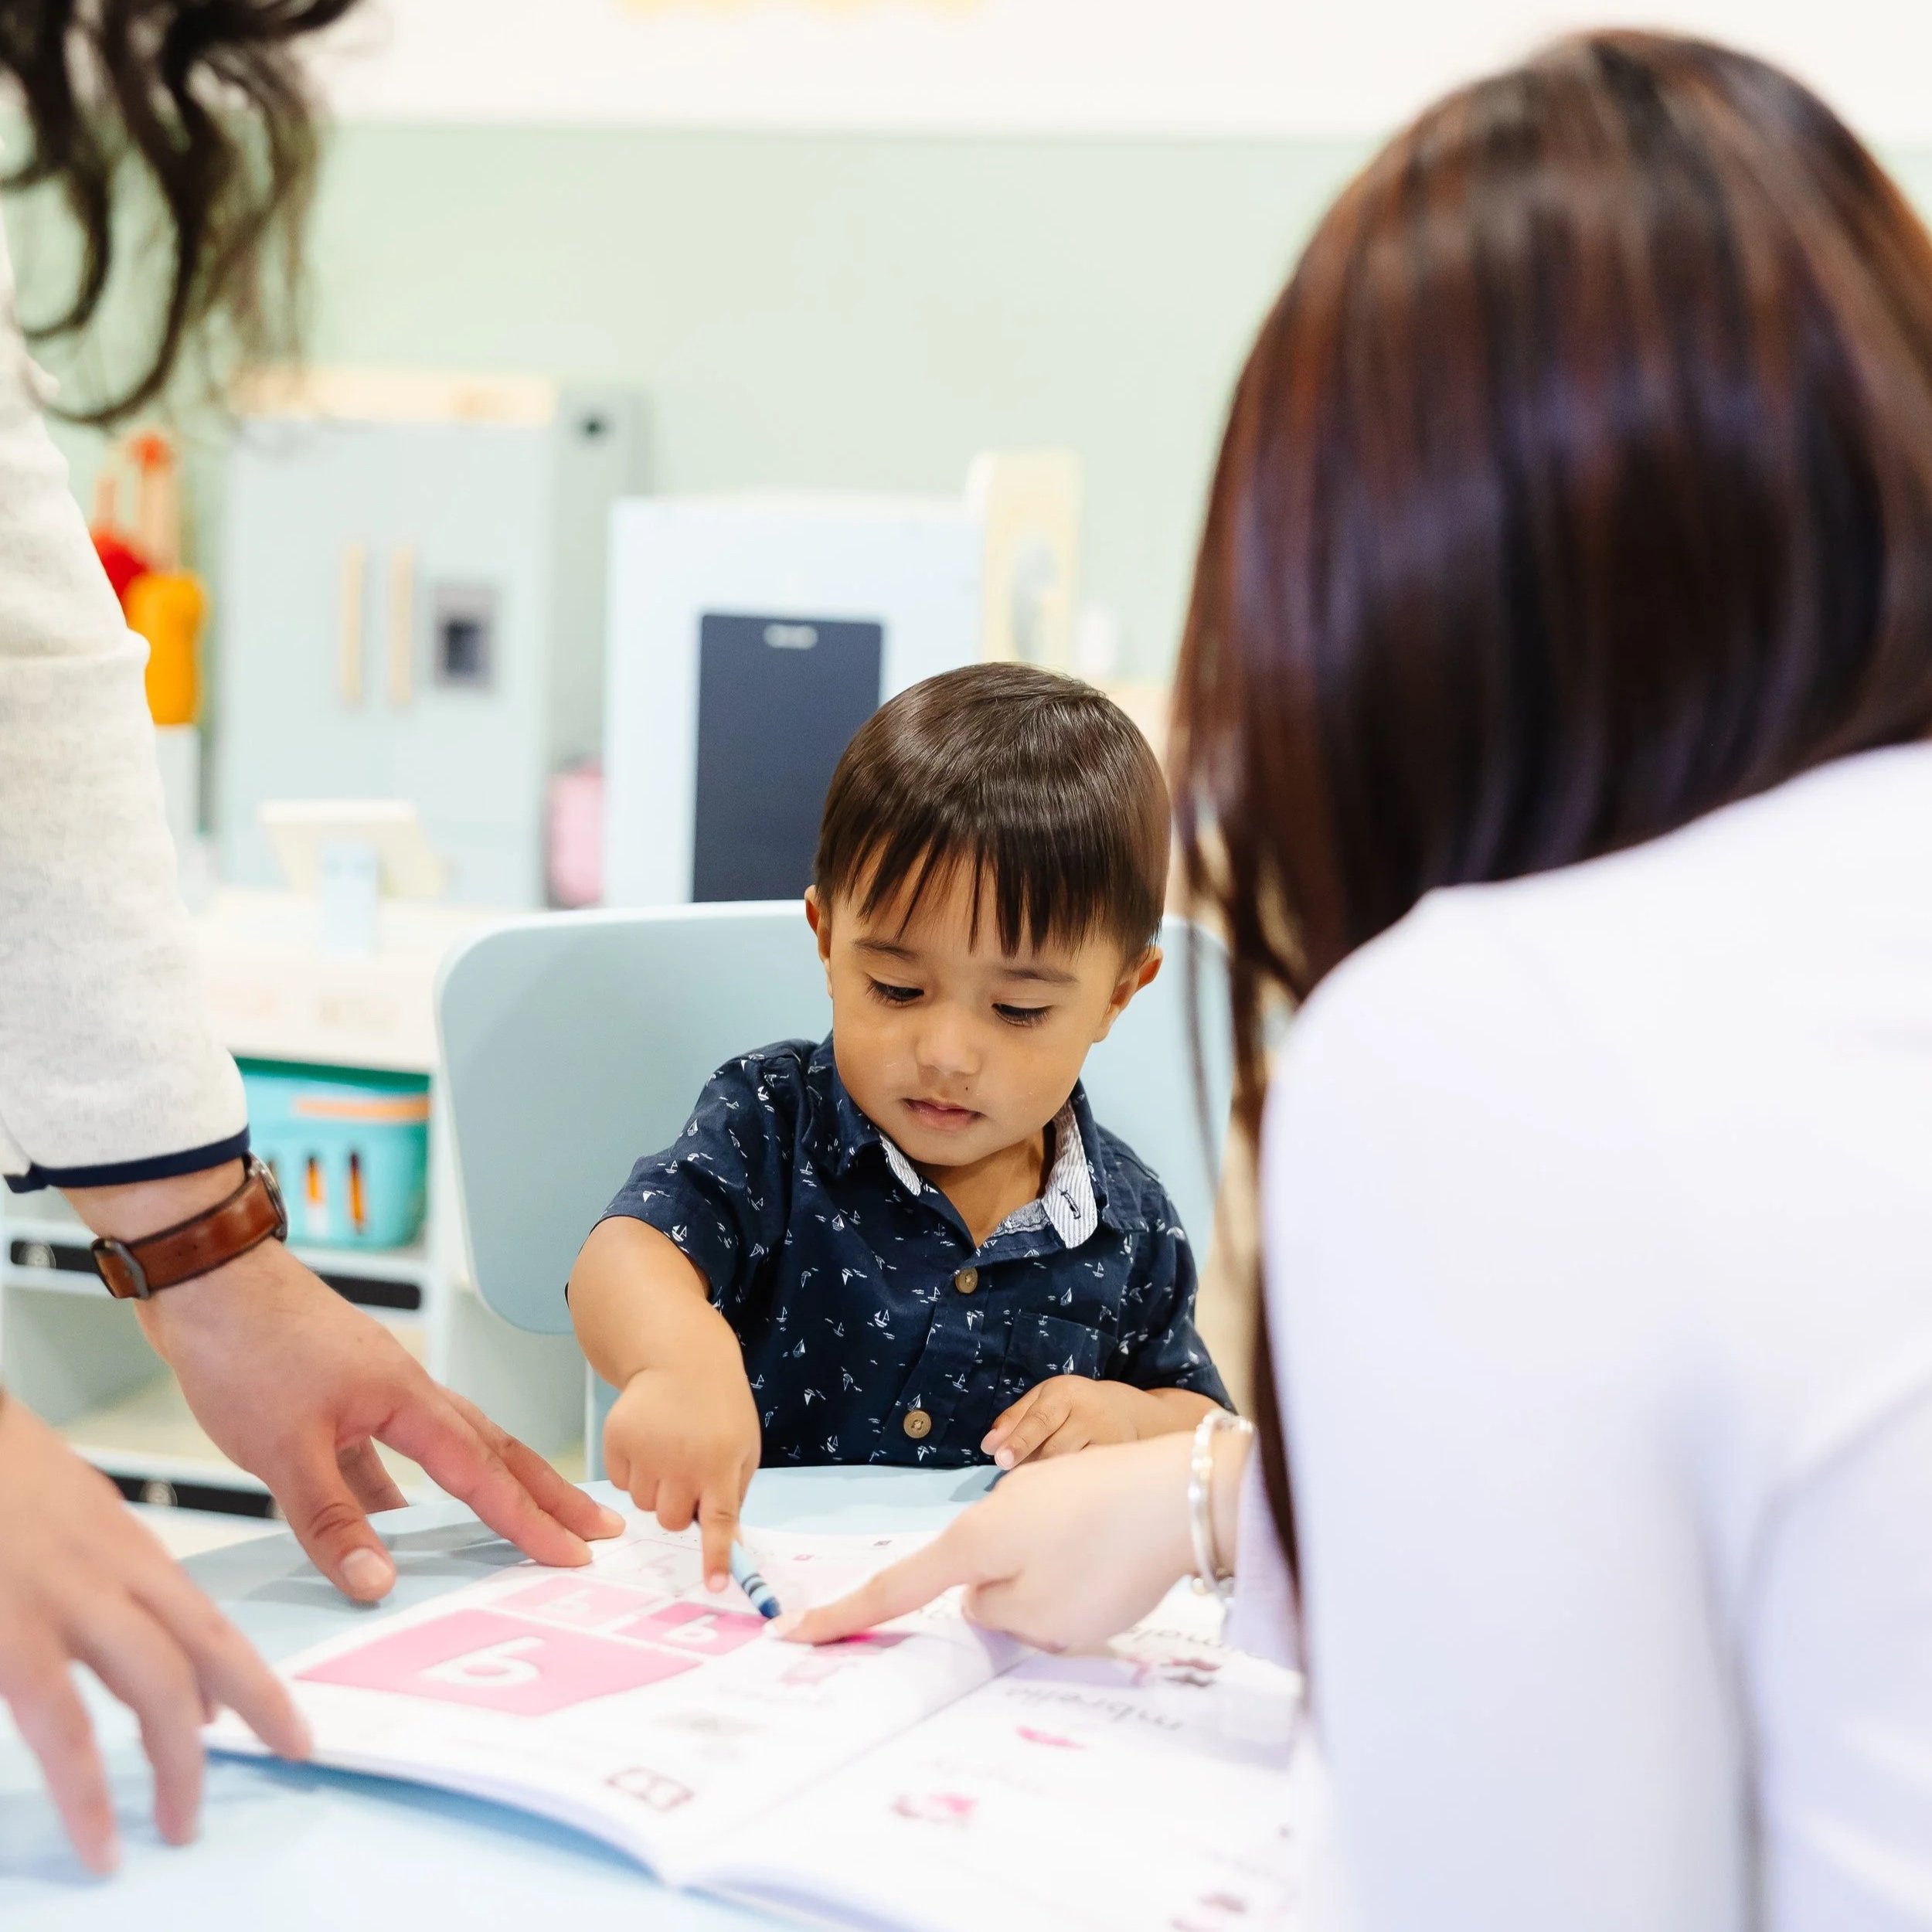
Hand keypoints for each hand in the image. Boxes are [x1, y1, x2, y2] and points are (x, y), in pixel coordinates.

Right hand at [0, 1395, 309, 1872]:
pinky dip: (85, 1789)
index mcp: (124, 1550)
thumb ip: (116, 1591)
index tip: (286, 1728)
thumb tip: (156, 1667)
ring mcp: (61, 1599)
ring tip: (184, 1825)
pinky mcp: (8, 1631)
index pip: (211, 1622)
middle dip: (253, 1713)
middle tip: (280, 1762)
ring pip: (151, 1687)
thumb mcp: (71, 1526)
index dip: (255, 1680)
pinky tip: (100, 1834)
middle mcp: (108, 1572)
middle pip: (202, 1652)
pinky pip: (60, 1725)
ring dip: (175, 1764)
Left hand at [132, 1236, 621, 1601]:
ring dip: (493, 1484)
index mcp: (406, 1399)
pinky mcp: (341, 1397)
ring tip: (531, 1518)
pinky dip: (408, 1489)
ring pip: (452, 1447)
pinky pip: (392, 1453)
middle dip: (548, 1492)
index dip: (528, 1519)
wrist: (206, 1278)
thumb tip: (378, 1585)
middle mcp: (405, 1391)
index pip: (482, 1473)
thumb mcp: (282, 1448)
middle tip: (598, 1525)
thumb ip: (331, 1520)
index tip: (573, 1554)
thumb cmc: (245, 1346)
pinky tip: (398, 1519)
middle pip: (494, 1449)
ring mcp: (375, 1391)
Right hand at [604, 1354, 760, 1591]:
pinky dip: (635, 1471)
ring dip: (657, 1489)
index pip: (720, 1520)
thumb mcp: (744, 1445)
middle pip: (671, 1521)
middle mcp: (682, 1461)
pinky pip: (622, 1483)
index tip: (714, 1585)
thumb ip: (734, 1493)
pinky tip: (649, 1441)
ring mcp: (645, 1451)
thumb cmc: (720, 1407)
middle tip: (689, 1476)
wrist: (681, 1358)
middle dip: (679, 1508)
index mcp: (720, 1463)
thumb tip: (727, 1542)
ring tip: (670, 1451)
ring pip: (644, 1505)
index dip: (716, 1555)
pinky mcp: (616, 1440)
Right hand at [785, 1432, 1205, 1652]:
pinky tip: (1126, 1567)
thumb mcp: (1039, 1619)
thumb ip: (995, 1617)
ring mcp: (1038, 1492)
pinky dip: (1085, 1569)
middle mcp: (996, 1507)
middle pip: (975, 1577)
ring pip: (1026, 1565)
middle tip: (1069, 1614)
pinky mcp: (1079, 1489)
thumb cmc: (1102, 1563)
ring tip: (1112, 1590)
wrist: (1184, 1495)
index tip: (792, 1632)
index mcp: (973, 1542)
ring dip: (1056, 1593)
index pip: (895, 1587)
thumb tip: (987, 1595)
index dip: (844, 1616)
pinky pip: (1064, 1547)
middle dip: (1008, 1608)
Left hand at [981, 1376, 1161, 1468]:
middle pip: (1054, 1448)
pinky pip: (1087, 1476)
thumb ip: (1014, 1418)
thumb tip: (988, 1446)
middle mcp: (1090, 1413)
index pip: (1040, 1420)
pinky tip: (1061, 1487)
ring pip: (1071, 1466)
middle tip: (1013, 1474)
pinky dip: (1070, 1483)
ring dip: (1048, 1475)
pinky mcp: (1118, 1459)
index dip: (1019, 1441)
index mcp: (1066, 1393)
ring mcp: (1108, 1439)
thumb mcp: (1043, 1399)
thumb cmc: (1072, 1406)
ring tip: (1037, 1478)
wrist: (1125, 1411)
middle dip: (1030, 1463)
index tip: (1000, 1459)